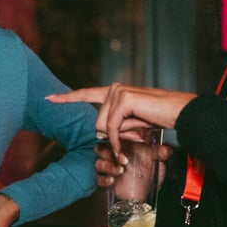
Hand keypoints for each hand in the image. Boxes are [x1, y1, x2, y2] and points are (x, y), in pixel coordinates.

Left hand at [48, 83, 195, 157]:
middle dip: (112, 134)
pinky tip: (131, 138)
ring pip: (102, 126)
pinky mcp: (123, 99)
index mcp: (114, 92)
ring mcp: (118, 91)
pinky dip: (118, 138)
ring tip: (139, 130)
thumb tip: (99, 134)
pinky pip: (111, 128)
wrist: (179, 112)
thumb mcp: (131, 123)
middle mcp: (113, 88)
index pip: (85, 94)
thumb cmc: (158, 118)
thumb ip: (113, 124)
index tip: (48, 98)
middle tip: (136, 131)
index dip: (66, 98)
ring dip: (118, 136)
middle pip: (96, 122)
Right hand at [93, 140, 174, 188]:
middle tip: (123, 160)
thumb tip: (166, 149)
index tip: (124, 148)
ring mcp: (109, 169)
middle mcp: (113, 156)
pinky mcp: (107, 183)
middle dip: (109, 154)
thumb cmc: (150, 171)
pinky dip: (103, 180)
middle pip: (100, 150)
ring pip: (98, 164)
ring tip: (119, 170)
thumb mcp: (156, 160)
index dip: (114, 141)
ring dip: (107, 167)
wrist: (148, 191)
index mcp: (122, 146)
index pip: (110, 138)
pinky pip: (98, 180)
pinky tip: (111, 180)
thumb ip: (160, 153)